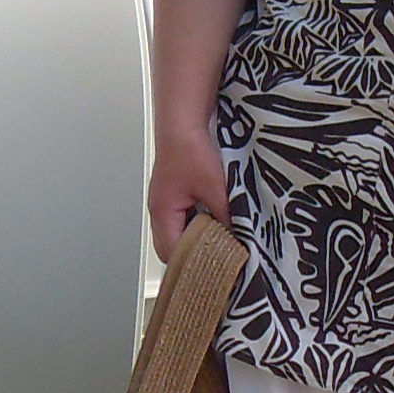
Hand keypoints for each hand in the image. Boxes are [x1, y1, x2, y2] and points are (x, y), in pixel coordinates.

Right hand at [148, 129, 231, 262]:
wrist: (182, 123)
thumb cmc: (189, 149)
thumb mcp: (214, 187)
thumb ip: (225, 215)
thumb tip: (235, 236)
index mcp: (163, 212)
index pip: (172, 253)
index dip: (190, 264)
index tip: (210, 270)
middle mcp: (158, 211)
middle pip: (169, 248)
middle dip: (190, 256)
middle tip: (213, 260)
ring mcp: (163, 203)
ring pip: (174, 234)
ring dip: (192, 240)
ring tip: (214, 243)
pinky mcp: (171, 195)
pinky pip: (179, 220)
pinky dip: (193, 226)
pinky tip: (212, 222)